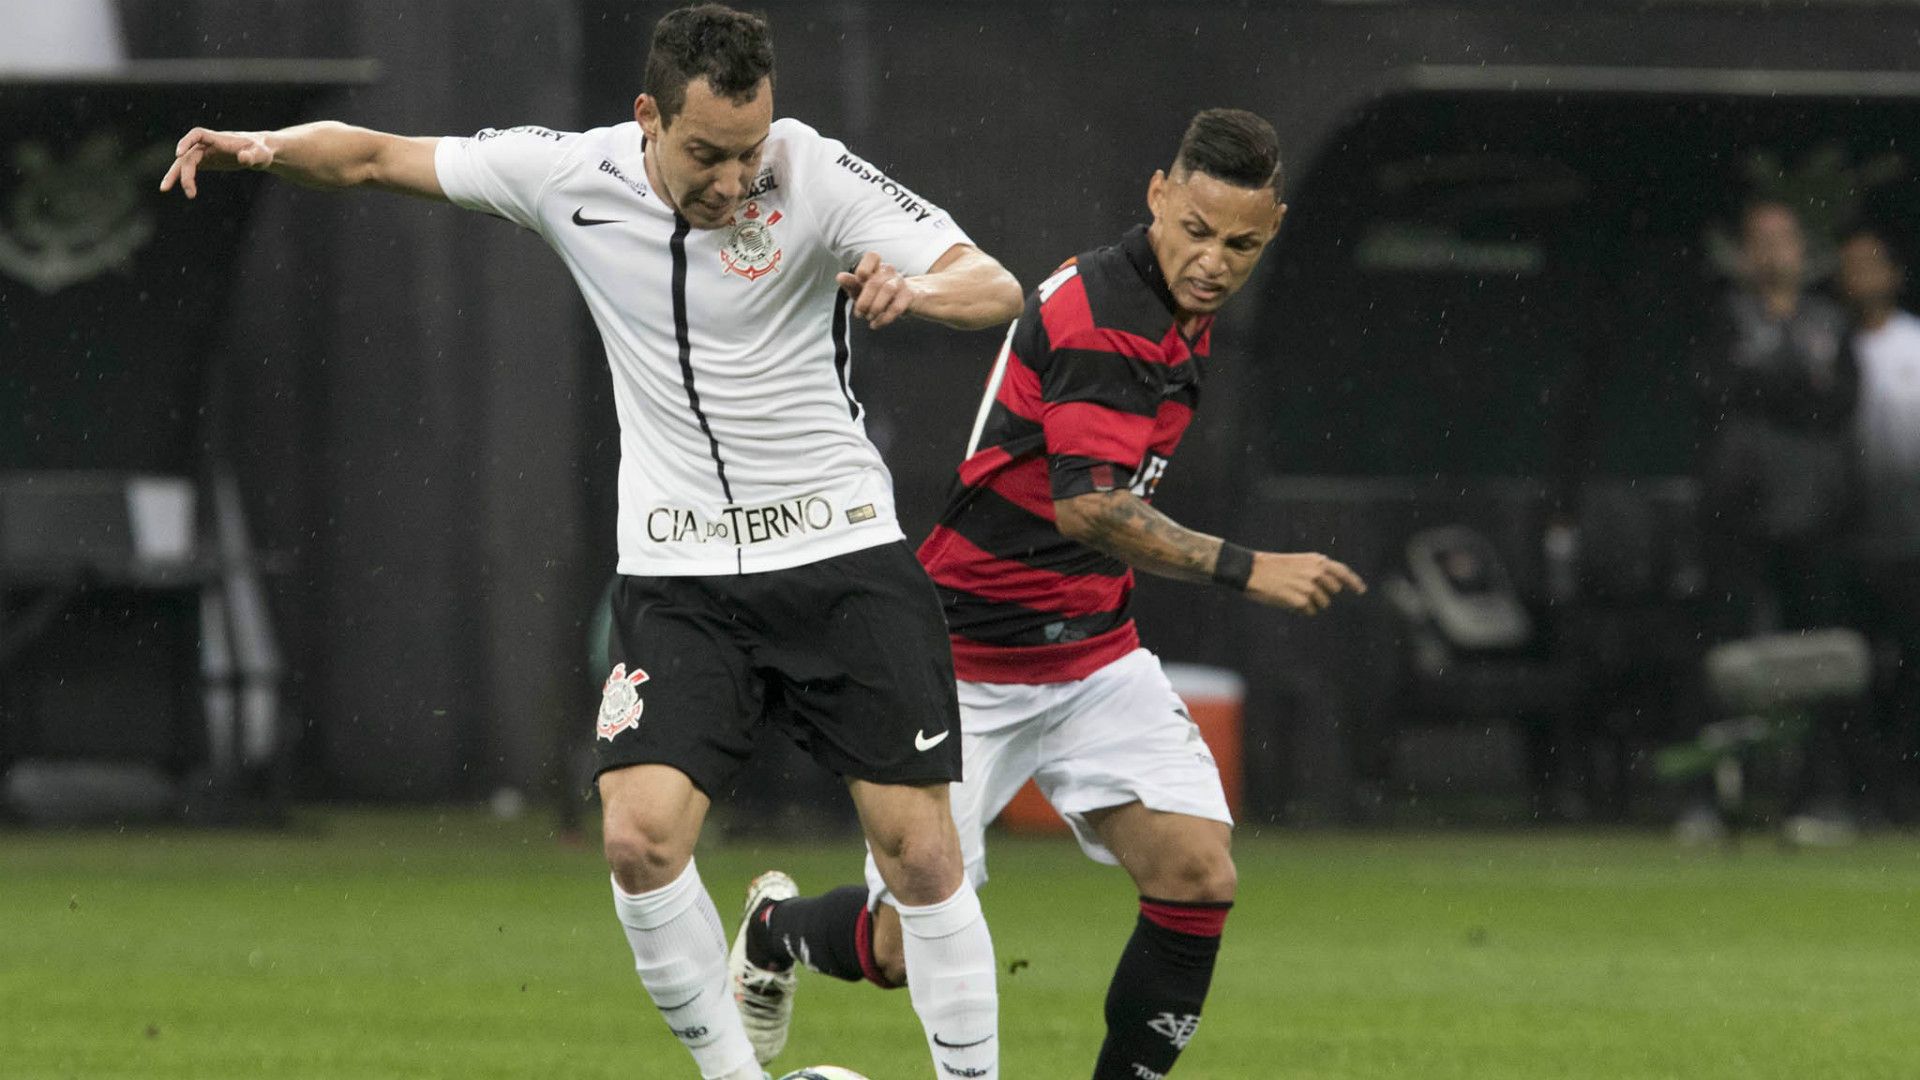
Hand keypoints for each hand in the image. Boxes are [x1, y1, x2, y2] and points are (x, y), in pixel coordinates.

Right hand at [159, 128, 274, 198]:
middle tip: (190, 192)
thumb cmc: (262, 151)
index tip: (178, 154)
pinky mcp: (205, 161)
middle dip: (185, 172)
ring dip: (175, 175)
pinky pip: (189, 168)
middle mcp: (208, 144)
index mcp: (220, 139)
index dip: (187, 141)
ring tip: (163, 189)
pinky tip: (180, 189)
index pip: (198, 134)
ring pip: (185, 162)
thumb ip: (253, 156)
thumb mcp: (261, 155)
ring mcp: (205, 153)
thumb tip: (244, 158)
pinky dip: (182, 177)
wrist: (260, 151)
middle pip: (190, 155)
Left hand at [836, 251, 921, 329]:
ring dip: (875, 307)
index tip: (859, 279)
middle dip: (864, 301)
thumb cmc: (881, 294)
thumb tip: (840, 277)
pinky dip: (884, 318)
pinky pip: (897, 306)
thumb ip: (852, 284)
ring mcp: (900, 283)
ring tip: (869, 317)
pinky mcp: (910, 296)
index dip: (864, 267)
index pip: (872, 256)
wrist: (910, 299)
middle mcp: (889, 272)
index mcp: (876, 268)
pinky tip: (876, 324)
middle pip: (874, 282)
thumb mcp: (864, 290)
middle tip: (859, 313)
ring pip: (887, 290)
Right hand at [1246, 552, 1366, 614]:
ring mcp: (1310, 587)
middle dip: (1322, 594)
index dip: (1354, 582)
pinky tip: (1288, 600)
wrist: (1252, 570)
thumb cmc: (1273, 566)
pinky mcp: (1301, 600)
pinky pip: (1310, 611)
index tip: (1362, 591)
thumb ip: (1318, 570)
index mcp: (1317, 561)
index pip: (1343, 572)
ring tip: (1292, 593)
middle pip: (1333, 592)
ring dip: (1310, 603)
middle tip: (1302, 589)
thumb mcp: (1299, 561)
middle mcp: (1317, 573)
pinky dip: (1301, 609)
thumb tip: (1336, 586)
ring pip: (1322, 604)